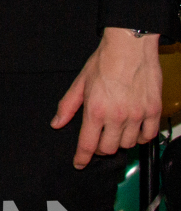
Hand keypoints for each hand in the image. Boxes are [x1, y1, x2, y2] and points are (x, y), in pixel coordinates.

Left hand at [53, 28, 163, 167]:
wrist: (130, 47)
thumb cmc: (104, 61)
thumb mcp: (80, 82)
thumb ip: (68, 106)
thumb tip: (57, 123)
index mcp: (96, 110)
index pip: (87, 145)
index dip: (82, 158)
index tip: (79, 163)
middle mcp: (117, 116)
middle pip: (108, 149)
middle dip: (100, 148)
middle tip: (98, 139)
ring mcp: (137, 115)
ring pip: (128, 144)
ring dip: (120, 141)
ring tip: (115, 129)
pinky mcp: (153, 111)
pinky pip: (148, 136)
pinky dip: (140, 136)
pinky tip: (134, 128)